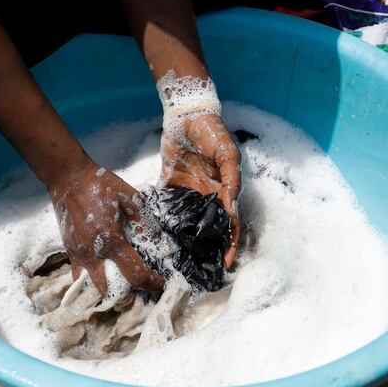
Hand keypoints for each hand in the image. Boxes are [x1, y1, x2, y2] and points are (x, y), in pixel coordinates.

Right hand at [49, 159, 164, 294]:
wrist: (69, 178)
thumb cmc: (100, 184)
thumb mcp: (130, 197)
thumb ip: (145, 221)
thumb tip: (157, 240)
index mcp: (111, 240)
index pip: (136, 274)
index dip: (152, 283)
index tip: (161, 283)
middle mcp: (93, 253)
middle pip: (113, 292)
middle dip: (129, 295)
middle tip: (141, 286)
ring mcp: (79, 255)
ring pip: (94, 289)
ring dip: (109, 293)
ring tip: (123, 287)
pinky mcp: (70, 252)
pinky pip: (79, 278)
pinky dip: (93, 283)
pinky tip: (104, 276)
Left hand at [160, 114, 241, 268]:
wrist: (186, 114)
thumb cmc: (212, 132)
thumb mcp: (228, 153)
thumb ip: (231, 178)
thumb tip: (231, 207)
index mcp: (224, 190)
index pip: (230, 224)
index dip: (230, 244)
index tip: (227, 264)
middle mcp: (207, 195)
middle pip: (208, 229)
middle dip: (206, 250)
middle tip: (199, 271)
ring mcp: (188, 191)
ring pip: (187, 222)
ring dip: (184, 240)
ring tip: (177, 262)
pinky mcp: (169, 183)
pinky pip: (166, 205)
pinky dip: (162, 219)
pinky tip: (156, 237)